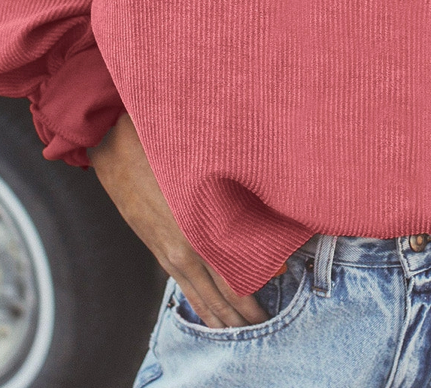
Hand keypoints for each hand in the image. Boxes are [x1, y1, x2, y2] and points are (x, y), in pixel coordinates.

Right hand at [86, 112, 271, 327]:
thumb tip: (265, 220)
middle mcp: (182, 249)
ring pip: (197, 294)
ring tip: (237, 329)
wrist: (114, 143)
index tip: (272, 303)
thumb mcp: (206, 169)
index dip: (252, 295)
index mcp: (198, 231)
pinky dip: (197, 300)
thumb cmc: (167, 147)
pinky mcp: (156, 245)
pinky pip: (181, 283)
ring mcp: (166, 250)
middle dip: (239, 314)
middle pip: (217, 294)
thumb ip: (237, 197)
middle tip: (261, 327)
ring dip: (218, 314)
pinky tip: (206, 309)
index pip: (232, 278)